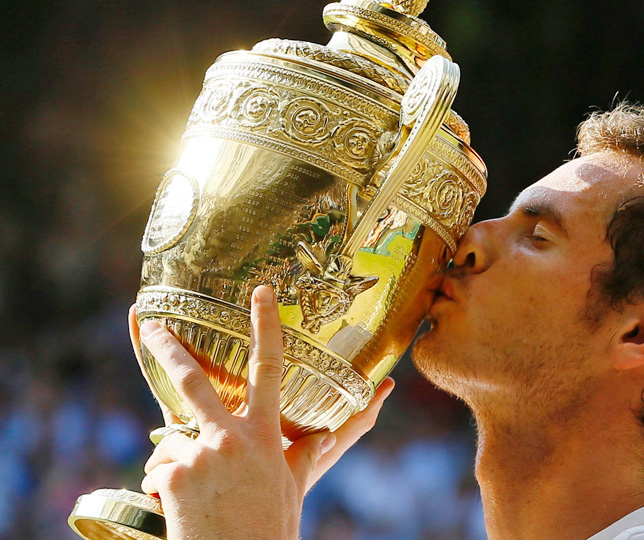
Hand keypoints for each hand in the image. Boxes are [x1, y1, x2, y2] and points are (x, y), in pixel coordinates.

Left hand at [129, 285, 393, 539]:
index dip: (266, 327)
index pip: (270, 369)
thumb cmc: (268, 530)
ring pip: (172, 435)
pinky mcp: (174, 476)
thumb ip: (302, 456)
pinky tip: (179, 507)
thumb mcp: (291, 488)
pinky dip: (163, 483)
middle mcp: (233, 438)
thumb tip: (327, 435)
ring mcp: (202, 455)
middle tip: (151, 324)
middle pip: (193, 380)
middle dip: (168, 348)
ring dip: (176, 459)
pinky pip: (158, 466)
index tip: (261, 293)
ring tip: (193, 493)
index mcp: (267, 436)